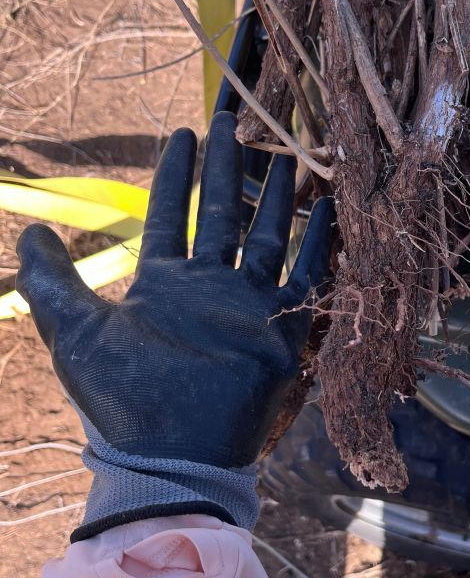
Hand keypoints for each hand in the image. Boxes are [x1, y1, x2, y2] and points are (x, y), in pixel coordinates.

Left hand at [17, 111, 333, 469]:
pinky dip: (320, 244)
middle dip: (226, 168)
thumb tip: (30, 228)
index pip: (172, 213)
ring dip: (276, 195)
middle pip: (222, 213)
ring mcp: (247, 305)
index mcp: (163, 283)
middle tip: (233, 123)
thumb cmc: (121, 397)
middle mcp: (208, 286)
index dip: (175, 174)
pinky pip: (306, 276)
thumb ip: (52, 279)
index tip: (181, 134)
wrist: (172, 454)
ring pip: (267, 235)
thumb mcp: (74, 331)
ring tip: (286, 153)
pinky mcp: (281, 329)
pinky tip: (330, 209)